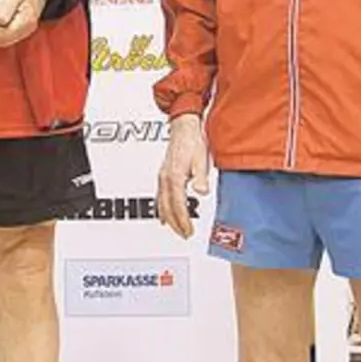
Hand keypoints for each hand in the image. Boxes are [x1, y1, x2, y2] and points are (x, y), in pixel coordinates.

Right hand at [156, 114, 210, 238]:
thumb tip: (201, 191)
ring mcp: (162, 176)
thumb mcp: (201, 160)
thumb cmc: (192, 141)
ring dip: (168, 218)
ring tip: (176, 229)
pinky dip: (161, 208)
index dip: (183, 221)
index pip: (177, 206)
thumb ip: (200, 177)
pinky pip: (160, 197)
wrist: (184, 127)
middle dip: (175, 224)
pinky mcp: (163, 174)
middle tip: (184, 234)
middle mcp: (165, 179)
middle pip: (167, 208)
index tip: (189, 231)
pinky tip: (164, 213)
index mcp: (174, 177)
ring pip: (161, 203)